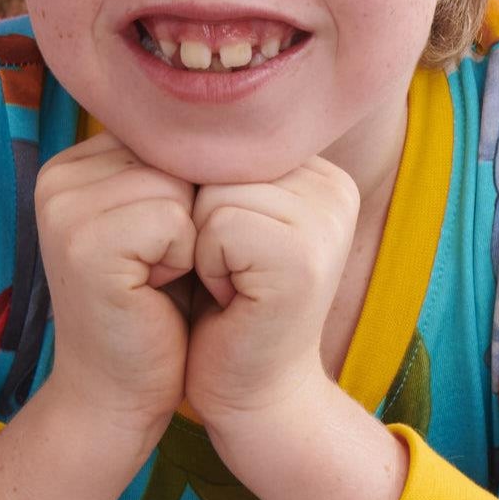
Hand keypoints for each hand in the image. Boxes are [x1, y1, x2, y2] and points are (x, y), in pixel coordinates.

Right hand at [33, 130, 197, 433]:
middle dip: (194, 211)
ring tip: (160, 277)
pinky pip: (174, 218)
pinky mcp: (82, 241)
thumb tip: (234, 111)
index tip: (168, 244)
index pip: (170, 133)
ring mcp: (63, 206)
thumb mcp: (168, 222)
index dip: (195, 191)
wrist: (121, 395)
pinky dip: (185, 257)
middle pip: (176, 152)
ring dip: (192, 237)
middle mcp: (58, 174)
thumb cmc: (159, 310)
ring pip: (178, 182)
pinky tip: (156, 289)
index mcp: (76, 162)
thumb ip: (176, 165)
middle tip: (165, 266)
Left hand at [182, 156, 358, 425]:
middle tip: (225, 272)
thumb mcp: (222, 218)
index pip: (222, 140)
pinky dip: (206, 265)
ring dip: (199, 245)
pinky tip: (231, 298)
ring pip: (213, 191)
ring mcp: (327, 218)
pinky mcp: (305, 256)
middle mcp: (333, 184)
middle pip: (216, 161)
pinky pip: (217, 225)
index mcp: (316, 169)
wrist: (249, 393)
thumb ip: (216, 164)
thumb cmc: (221, 307)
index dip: (196, 196)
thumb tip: (165, 106)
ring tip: (228, 283)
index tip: (224, 249)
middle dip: (196, 220)